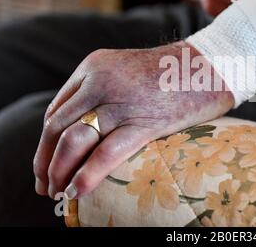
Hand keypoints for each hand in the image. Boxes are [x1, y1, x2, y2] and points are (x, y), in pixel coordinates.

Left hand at [33, 42, 233, 198]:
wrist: (211, 64)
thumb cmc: (172, 72)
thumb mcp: (128, 71)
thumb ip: (104, 90)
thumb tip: (88, 127)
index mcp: (93, 66)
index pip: (56, 110)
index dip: (46, 142)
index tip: (45, 162)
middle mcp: (101, 81)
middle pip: (57, 127)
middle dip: (45, 160)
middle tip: (44, 185)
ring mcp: (122, 101)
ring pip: (75, 140)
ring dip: (59, 171)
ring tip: (58, 192)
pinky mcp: (146, 121)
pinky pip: (107, 152)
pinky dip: (87, 175)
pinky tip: (77, 191)